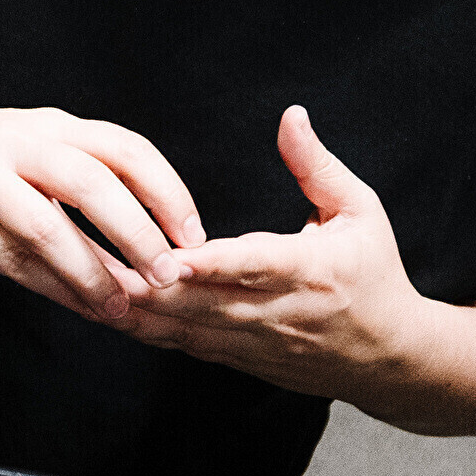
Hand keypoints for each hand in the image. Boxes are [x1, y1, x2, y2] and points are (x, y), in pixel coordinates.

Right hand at [0, 105, 205, 326]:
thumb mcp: (36, 150)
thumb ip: (88, 184)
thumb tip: (156, 241)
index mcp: (51, 126)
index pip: (125, 149)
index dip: (167, 193)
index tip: (194, 236)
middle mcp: (20, 145)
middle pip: (93, 182)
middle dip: (138, 233)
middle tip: (170, 275)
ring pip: (48, 226)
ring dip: (93, 272)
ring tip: (124, 306)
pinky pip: (12, 260)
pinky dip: (54, 288)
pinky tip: (83, 308)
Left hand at [114, 105, 427, 394]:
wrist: (392, 359)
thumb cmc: (375, 273)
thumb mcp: (361, 212)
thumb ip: (317, 166)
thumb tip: (291, 115)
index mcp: (311, 270)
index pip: (254, 266)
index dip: (210, 265)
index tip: (171, 258)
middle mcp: (279, 312)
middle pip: (204, 303)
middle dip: (147, 287)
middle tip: (93, 262)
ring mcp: (256, 343)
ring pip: (186, 330)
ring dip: (135, 311)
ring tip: (83, 284)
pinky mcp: (240, 359)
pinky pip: (184, 347)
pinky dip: (145, 331)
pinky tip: (104, 310)